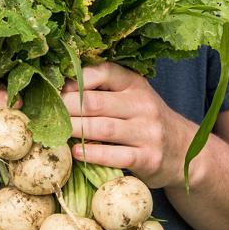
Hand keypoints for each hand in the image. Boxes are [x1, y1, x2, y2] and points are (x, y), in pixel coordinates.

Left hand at [61, 63, 195, 188]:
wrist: (183, 152)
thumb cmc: (144, 121)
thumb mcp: (130, 98)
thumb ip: (102, 91)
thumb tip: (58, 90)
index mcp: (134, 83)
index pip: (102, 72)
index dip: (73, 80)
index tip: (51, 89)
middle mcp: (143, 104)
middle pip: (95, 102)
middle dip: (65, 108)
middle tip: (44, 114)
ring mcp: (147, 131)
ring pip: (102, 128)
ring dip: (74, 130)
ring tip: (55, 133)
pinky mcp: (148, 157)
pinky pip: (115, 155)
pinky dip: (92, 154)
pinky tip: (76, 153)